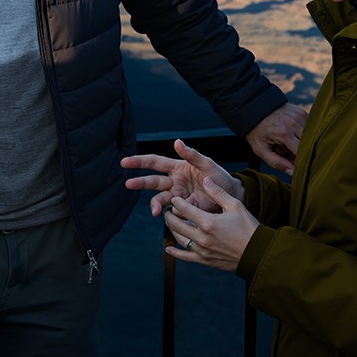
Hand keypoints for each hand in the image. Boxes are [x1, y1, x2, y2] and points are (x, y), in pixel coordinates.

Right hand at [123, 139, 242, 215]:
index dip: (139, 161)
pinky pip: (173, 211)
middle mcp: (174, 181)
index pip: (154, 162)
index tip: (125, 162)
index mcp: (177, 167)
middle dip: (139, 182)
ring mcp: (177, 195)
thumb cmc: (219, 177)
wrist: (231, 196)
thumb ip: (192, 155)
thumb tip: (176, 142)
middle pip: (152, 181)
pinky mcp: (184, 208)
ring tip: (154, 211)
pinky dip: (173, 213)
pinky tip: (177, 214)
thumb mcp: (207, 164)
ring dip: (155, 204)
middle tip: (128, 184)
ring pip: (160, 199)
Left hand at [161, 178, 259, 272]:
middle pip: (176, 224)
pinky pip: (185, 257)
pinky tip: (168, 249)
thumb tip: (205, 179)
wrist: (258, 253)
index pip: (183, 209)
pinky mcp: (204, 260)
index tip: (175, 199)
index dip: (176, 202)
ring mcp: (202, 250)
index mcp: (208, 222)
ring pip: (178, 239)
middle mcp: (201, 237)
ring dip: (172, 230)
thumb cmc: (249, 228)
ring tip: (171, 223)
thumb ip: (218, 192)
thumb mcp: (235, 206)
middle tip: (169, 210)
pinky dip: (175, 253)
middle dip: (170, 215)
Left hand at [246, 102, 306, 173]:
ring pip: (311, 137)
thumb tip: (293, 173)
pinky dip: (304, 135)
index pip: (301, 153)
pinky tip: (293, 135)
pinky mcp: (302, 113)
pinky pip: (309, 129)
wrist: (254, 109)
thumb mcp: (260, 149)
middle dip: (303, 153)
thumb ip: (276, 163)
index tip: (296, 166)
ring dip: (304, 143)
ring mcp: (300, 116)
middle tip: (291, 154)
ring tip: (289, 143)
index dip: (301, 161)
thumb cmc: (257, 131)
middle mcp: (294, 123)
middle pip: (309, 145)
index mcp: (283, 133)